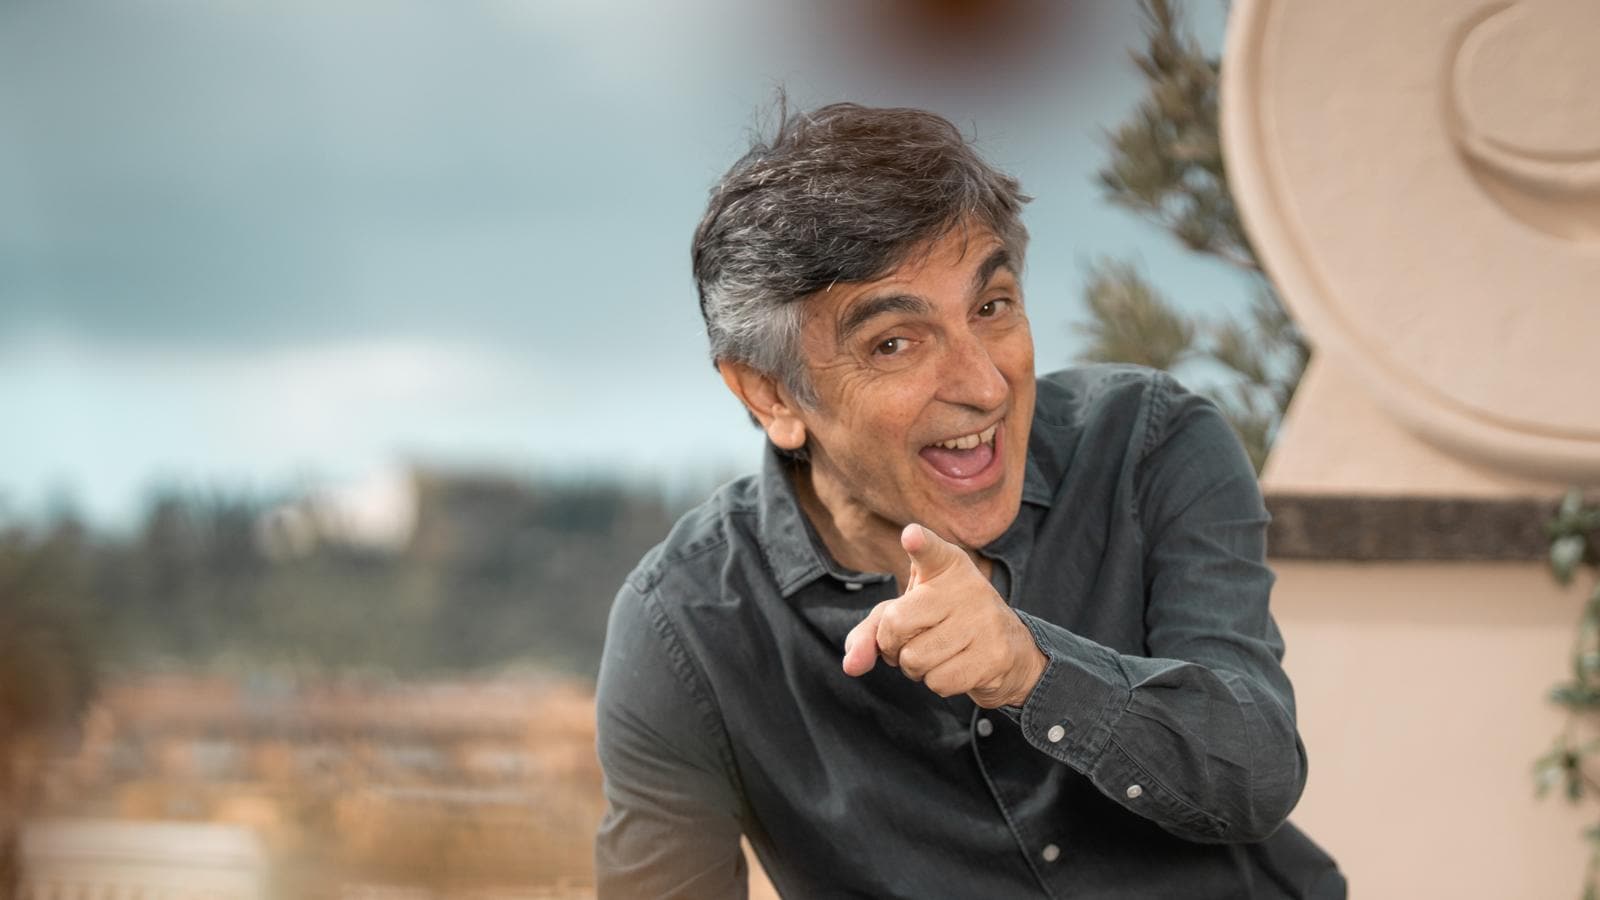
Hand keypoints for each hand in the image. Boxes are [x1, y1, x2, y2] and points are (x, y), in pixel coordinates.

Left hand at [841, 523, 1046, 708]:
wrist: (1009, 650)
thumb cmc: (943, 624)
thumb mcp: (905, 616)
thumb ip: (870, 634)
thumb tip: (850, 666)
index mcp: (946, 565)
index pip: (929, 551)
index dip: (919, 544)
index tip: (911, 536)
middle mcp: (968, 586)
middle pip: (896, 624)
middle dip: (892, 646)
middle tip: (912, 641)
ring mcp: (985, 620)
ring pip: (915, 659)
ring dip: (916, 669)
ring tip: (938, 654)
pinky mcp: (995, 654)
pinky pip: (939, 682)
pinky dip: (938, 683)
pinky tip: (957, 667)